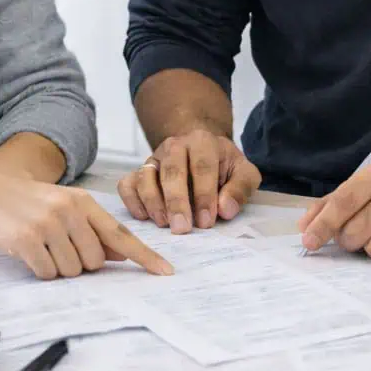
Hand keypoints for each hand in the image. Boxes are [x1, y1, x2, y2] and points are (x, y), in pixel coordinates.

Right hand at [0, 171, 173, 279]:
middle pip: (95, 261)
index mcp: (82, 201)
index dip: (144, 256)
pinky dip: (40, 269)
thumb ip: (91, 229)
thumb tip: (118, 254)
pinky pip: (48, 273)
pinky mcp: (28, 240)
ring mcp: (48, 225)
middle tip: (58, 247)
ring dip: (58, 267)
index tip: (164, 271)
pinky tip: (29, 252)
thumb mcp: (62, 205)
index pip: (120, 233)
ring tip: (41, 246)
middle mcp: (69, 211)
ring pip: (72, 271)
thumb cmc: (25, 201)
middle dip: (79, 263)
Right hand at [116, 130, 260, 233]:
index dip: (204, 195)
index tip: (206, 222)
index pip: (202, 167)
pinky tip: (144, 217)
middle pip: (172, 171)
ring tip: (164, 224)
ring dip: (153, 203)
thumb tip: (225, 209)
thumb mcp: (244, 173)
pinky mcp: (139, 171)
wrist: (202, 152)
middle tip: (182, 228)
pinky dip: (131, 201)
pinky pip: (127, 184)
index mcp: (202, 141)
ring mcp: (154, 158)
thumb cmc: (224, 167)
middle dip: (176, 202)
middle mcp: (174, 145)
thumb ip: (240, 188)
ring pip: (146, 177)